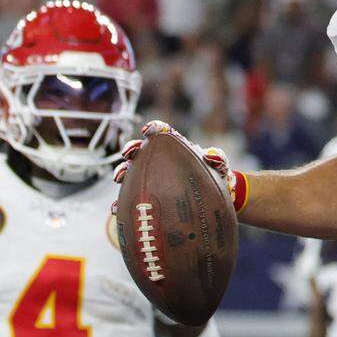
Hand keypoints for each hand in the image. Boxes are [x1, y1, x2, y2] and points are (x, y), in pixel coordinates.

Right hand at [114, 120, 235, 193]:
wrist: (213, 198)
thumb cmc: (214, 176)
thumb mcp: (219, 165)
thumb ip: (217, 158)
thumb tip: (211, 155)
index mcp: (174, 146)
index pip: (162, 132)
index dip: (153, 128)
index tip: (148, 131)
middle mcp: (159, 159)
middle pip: (140, 150)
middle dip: (131, 149)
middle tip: (128, 154)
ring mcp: (151, 177)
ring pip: (131, 171)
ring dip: (122, 172)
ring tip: (119, 178)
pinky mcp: (148, 195)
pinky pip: (132, 197)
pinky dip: (122, 202)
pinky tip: (118, 208)